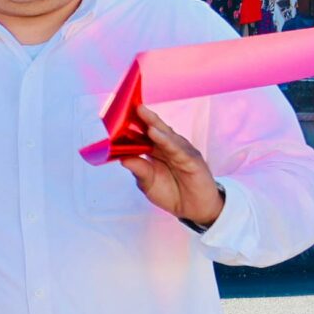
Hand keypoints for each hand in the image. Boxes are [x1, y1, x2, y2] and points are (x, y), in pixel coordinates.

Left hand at [119, 105, 225, 226]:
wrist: (195, 209)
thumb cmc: (171, 194)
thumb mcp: (148, 183)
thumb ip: (139, 170)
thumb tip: (122, 158)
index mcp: (158, 151)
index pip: (144, 134)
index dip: (133, 125)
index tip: (118, 114)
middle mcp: (170, 148)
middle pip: (155, 129)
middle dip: (143, 117)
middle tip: (130, 104)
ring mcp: (182, 152)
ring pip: (166, 135)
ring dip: (153, 123)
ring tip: (141, 112)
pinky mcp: (192, 161)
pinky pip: (177, 149)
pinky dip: (166, 141)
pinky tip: (155, 133)